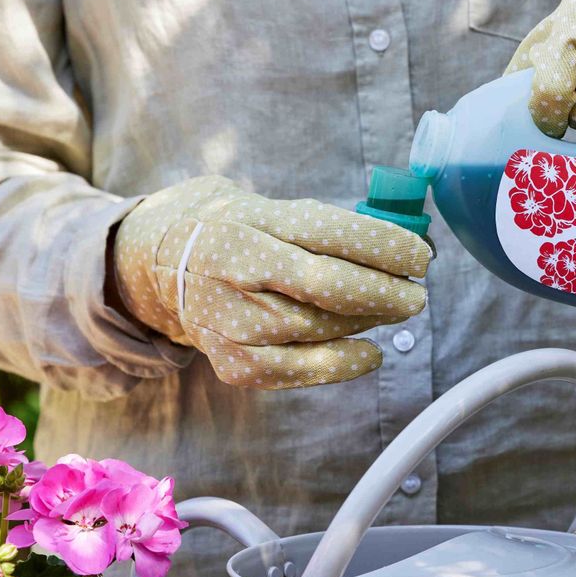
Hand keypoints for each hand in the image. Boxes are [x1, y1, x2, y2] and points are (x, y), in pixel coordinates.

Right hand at [112, 176, 430, 388]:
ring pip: (319, 328)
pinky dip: (343, 364)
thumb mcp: (266, 207)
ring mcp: (231, 317)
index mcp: (252, 219)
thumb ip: (322, 225)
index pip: (330, 232)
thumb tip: (399, 243)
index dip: (384, 246)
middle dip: (385, 292)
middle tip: (417, 295)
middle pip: (327, 285)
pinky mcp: (231, 359)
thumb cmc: (233, 231)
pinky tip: (371, 353)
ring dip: (367, 324)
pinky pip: (299, 369)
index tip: (421, 256)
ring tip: (392, 312)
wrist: (154, 264)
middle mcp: (237, 267)